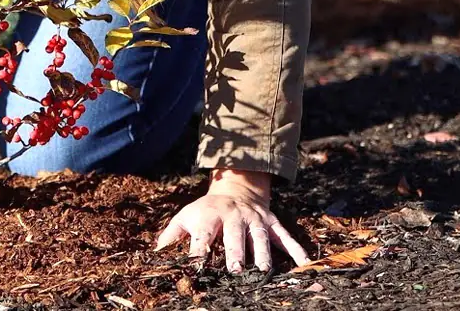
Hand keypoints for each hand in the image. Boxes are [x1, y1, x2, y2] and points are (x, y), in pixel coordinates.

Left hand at [155, 168, 309, 272]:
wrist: (237, 187)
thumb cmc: (207, 210)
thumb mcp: (186, 217)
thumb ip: (171, 236)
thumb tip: (155, 256)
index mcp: (210, 216)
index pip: (203, 235)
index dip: (199, 251)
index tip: (196, 268)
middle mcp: (234, 217)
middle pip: (235, 236)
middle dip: (236, 253)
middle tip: (236, 271)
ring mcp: (255, 219)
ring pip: (260, 237)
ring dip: (262, 254)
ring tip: (263, 271)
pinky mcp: (271, 221)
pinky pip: (285, 236)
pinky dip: (296, 249)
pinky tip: (304, 263)